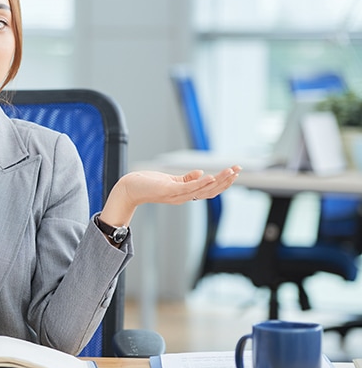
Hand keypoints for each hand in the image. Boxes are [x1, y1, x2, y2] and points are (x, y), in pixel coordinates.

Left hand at [101, 165, 240, 225]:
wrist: (129, 188)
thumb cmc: (148, 184)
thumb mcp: (170, 181)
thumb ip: (186, 179)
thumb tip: (200, 173)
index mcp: (185, 195)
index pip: (209, 190)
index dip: (223, 183)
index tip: (235, 173)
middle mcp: (183, 197)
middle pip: (210, 191)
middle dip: (225, 181)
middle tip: (238, 170)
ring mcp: (176, 195)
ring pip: (202, 190)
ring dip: (217, 181)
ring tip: (229, 172)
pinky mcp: (168, 190)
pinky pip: (187, 188)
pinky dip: (199, 183)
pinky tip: (209, 176)